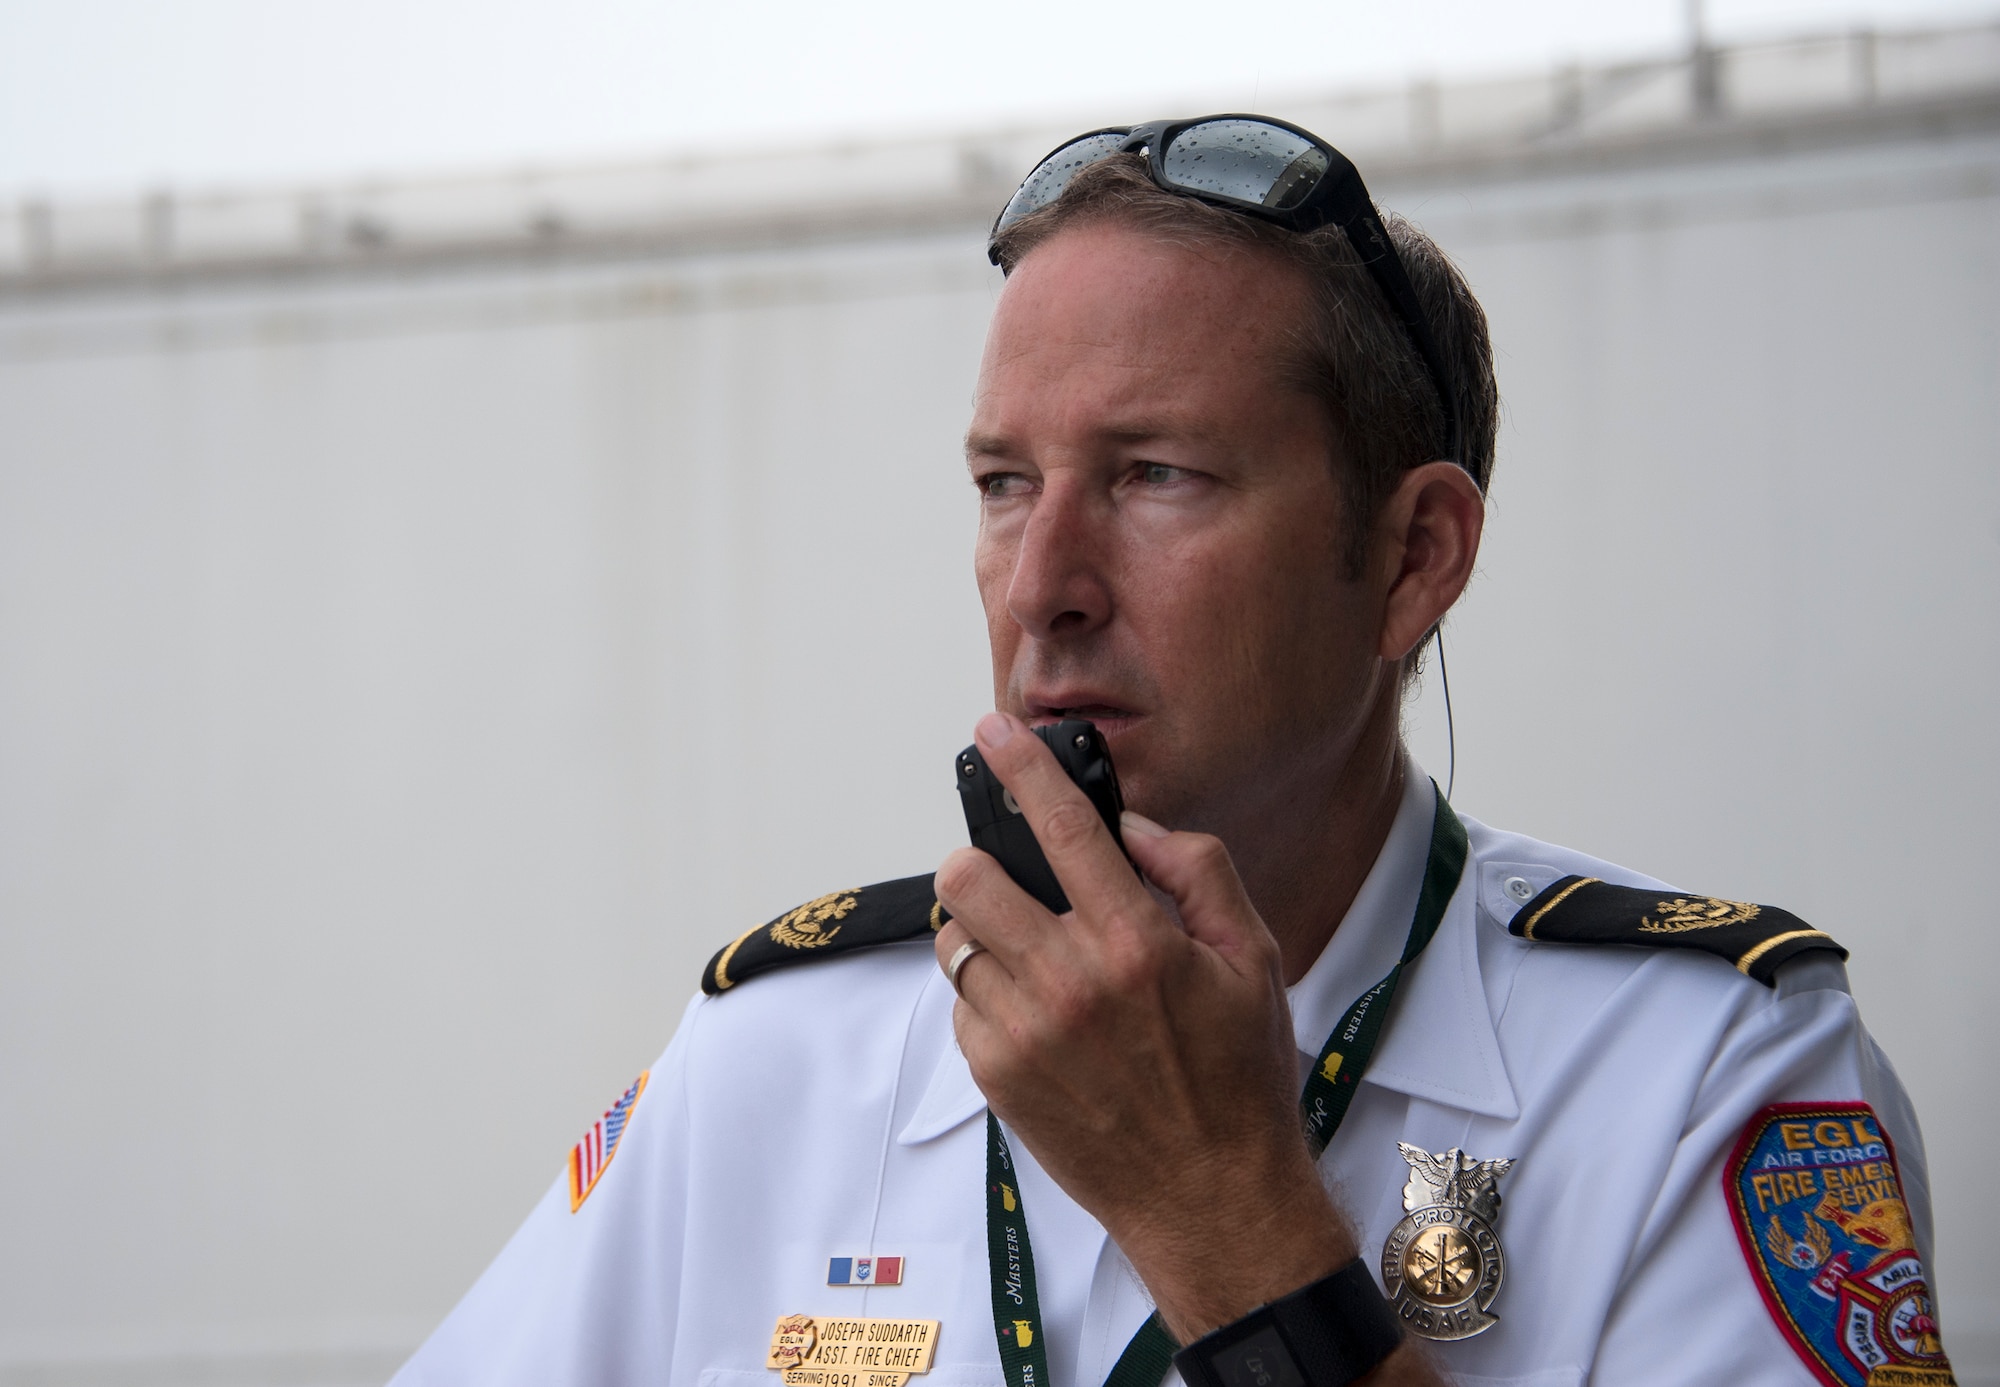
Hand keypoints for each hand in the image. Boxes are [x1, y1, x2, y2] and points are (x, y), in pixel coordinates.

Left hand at [934, 712, 1355, 1340]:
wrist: (1211, 1197)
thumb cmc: (1239, 1078)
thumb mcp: (1251, 960)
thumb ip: (1197, 873)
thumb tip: (1132, 828)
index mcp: (1138, 942)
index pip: (1063, 828)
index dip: (1021, 768)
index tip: (992, 734)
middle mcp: (1070, 982)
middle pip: (968, 878)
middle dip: (982, 861)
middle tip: (1015, 879)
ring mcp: (1024, 1033)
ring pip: (955, 941)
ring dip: (984, 932)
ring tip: (1034, 956)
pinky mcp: (996, 1077)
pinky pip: (962, 1005)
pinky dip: (989, 995)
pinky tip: (1040, 1017)